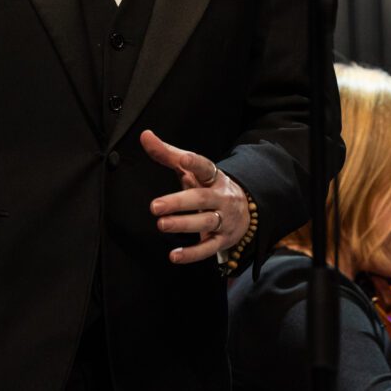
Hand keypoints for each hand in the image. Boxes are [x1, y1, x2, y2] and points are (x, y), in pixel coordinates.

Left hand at [141, 130, 250, 263]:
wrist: (245, 211)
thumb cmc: (208, 187)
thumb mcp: (191, 171)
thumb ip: (168, 154)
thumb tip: (144, 135)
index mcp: (214, 178)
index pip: (205, 167)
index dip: (195, 162)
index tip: (182, 159)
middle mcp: (221, 198)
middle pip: (201, 199)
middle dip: (179, 202)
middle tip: (155, 206)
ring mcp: (223, 220)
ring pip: (205, 222)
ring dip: (183, 224)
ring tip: (162, 224)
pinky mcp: (222, 240)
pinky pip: (208, 248)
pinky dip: (192, 253)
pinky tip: (175, 255)